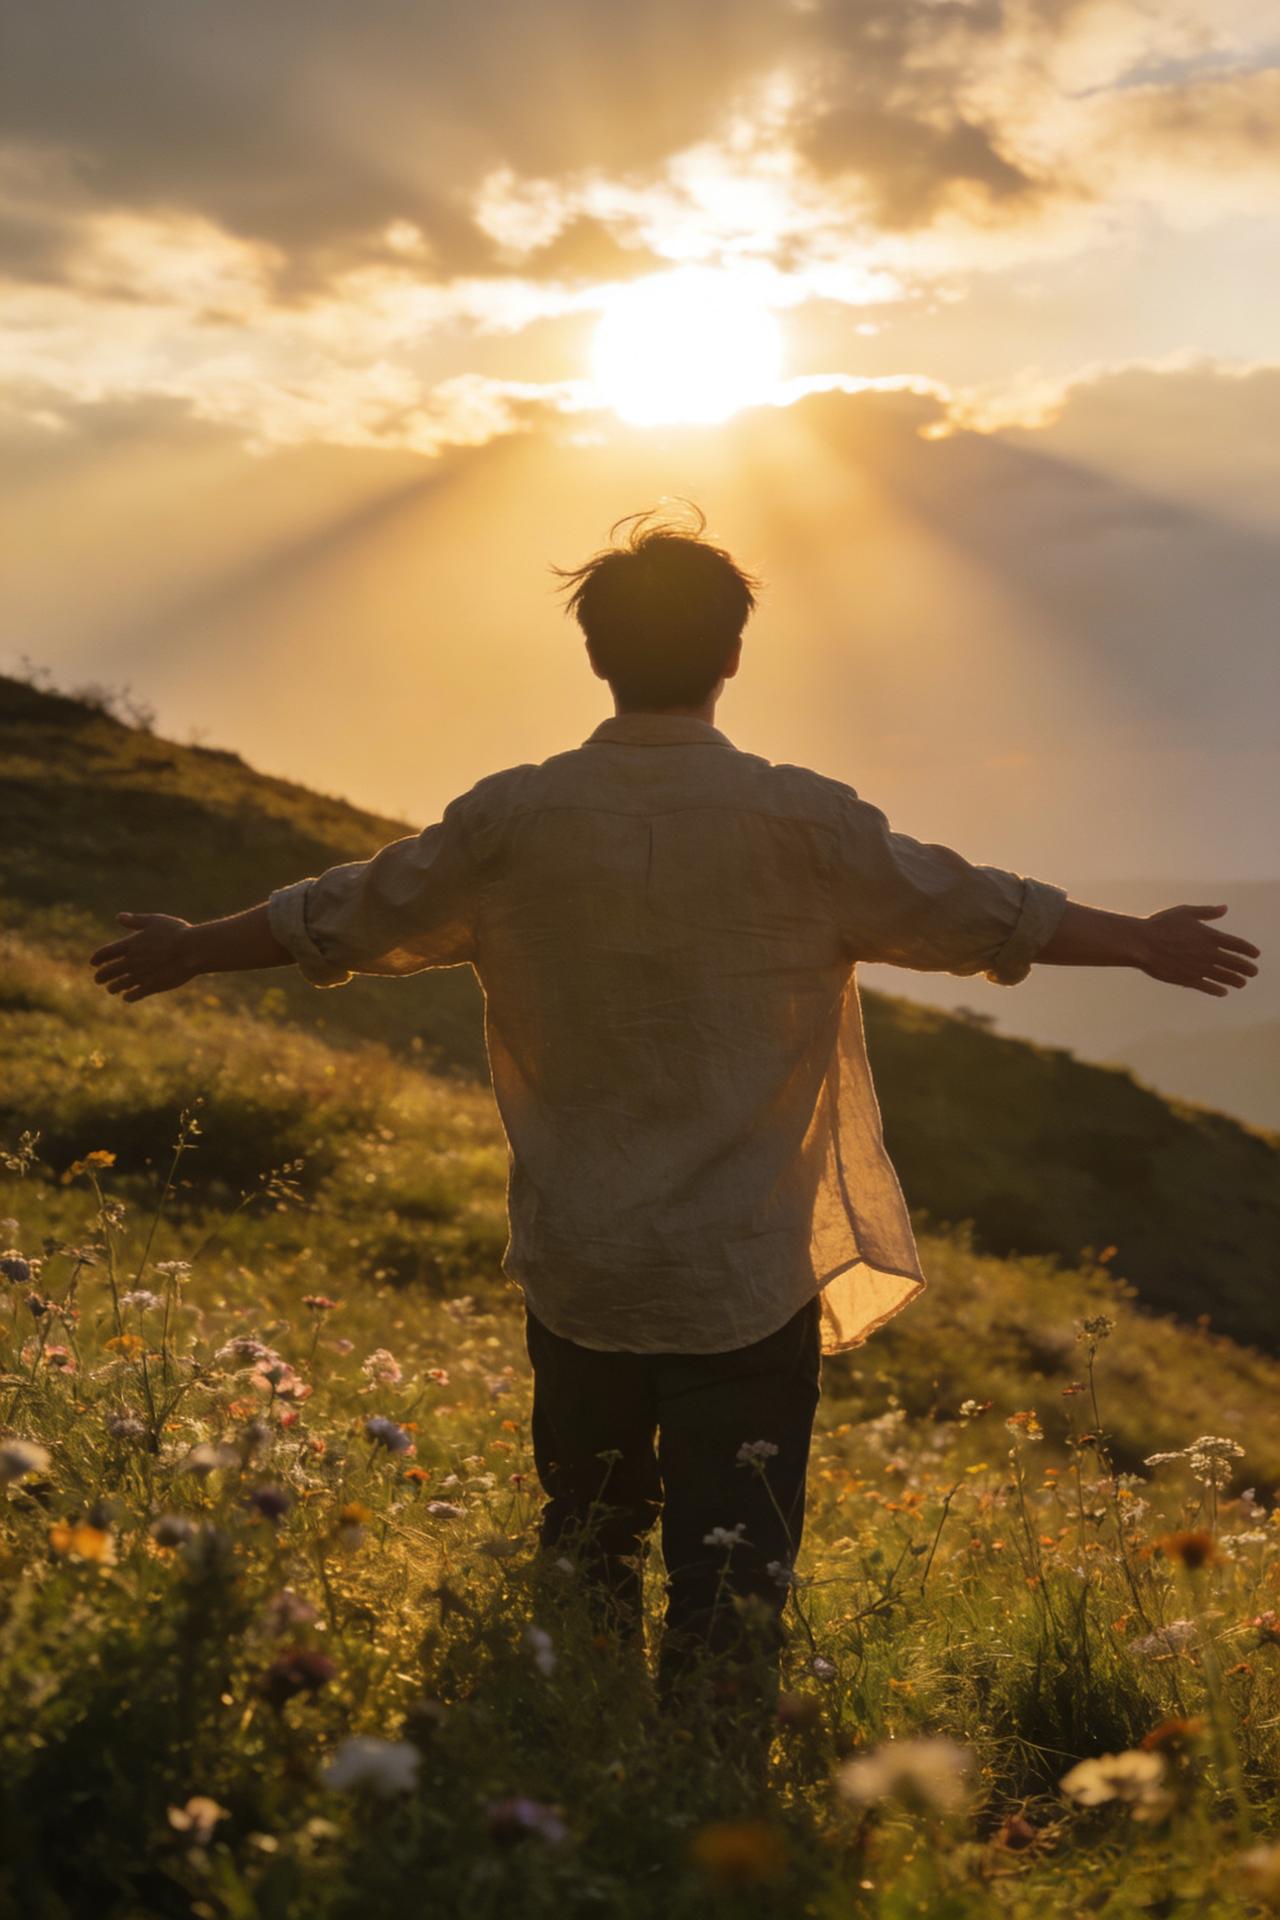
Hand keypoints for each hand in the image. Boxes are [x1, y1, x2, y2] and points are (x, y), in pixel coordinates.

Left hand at [90, 913, 198, 1002]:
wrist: (192, 950)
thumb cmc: (177, 933)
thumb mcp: (155, 921)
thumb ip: (136, 921)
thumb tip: (118, 917)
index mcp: (131, 944)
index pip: (106, 953)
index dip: (97, 958)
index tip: (93, 963)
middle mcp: (132, 961)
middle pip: (109, 971)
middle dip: (101, 976)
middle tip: (98, 980)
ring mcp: (141, 975)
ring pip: (119, 985)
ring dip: (113, 988)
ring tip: (111, 989)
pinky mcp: (152, 986)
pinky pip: (134, 995)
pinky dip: (128, 996)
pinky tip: (127, 996)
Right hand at [1136, 904, 1260, 997]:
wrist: (1142, 944)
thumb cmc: (1161, 925)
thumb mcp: (1185, 912)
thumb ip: (1207, 912)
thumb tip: (1224, 908)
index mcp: (1209, 936)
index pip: (1237, 944)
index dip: (1248, 950)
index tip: (1256, 954)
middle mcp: (1208, 954)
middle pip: (1234, 963)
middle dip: (1246, 968)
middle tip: (1253, 972)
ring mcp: (1198, 968)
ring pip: (1224, 977)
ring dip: (1235, 980)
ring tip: (1242, 983)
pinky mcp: (1187, 979)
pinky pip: (1207, 987)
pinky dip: (1217, 990)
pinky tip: (1223, 992)